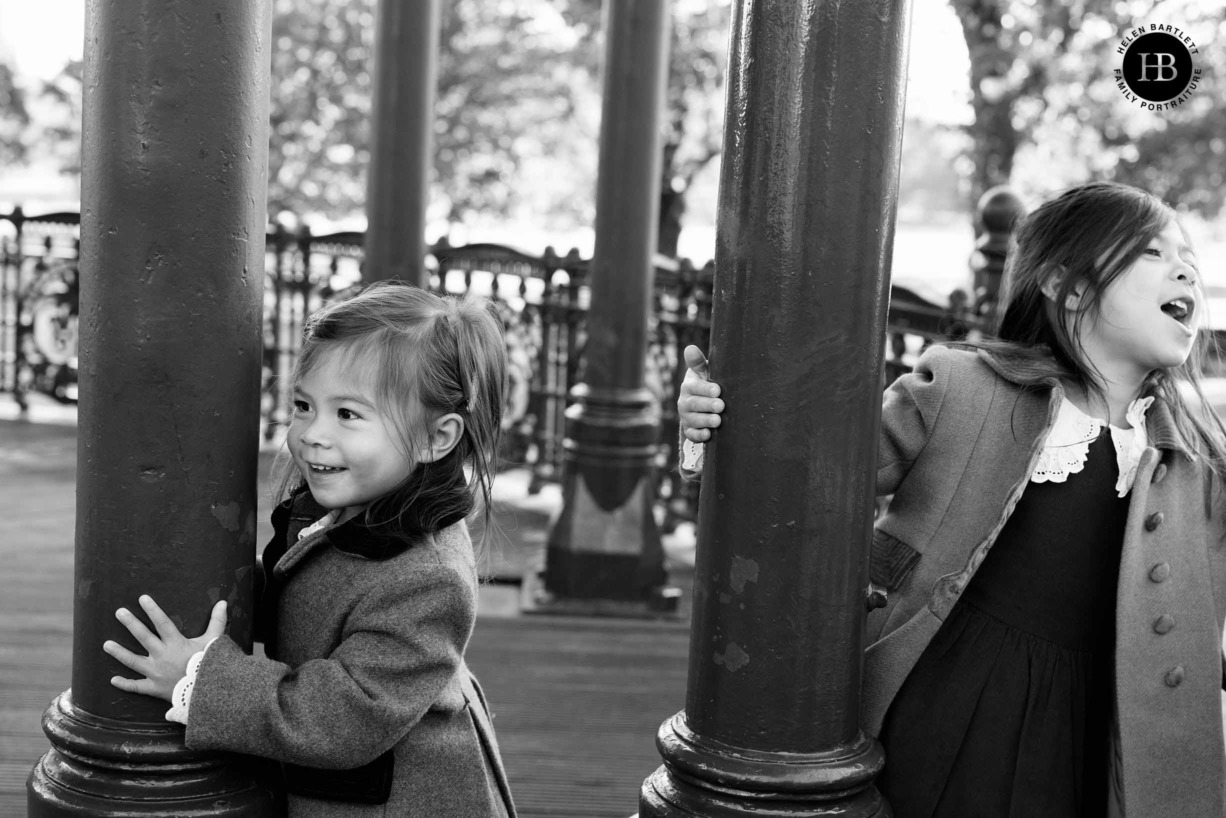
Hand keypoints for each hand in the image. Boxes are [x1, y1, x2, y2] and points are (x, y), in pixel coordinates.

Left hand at [103, 595, 227, 701]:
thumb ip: (217, 621)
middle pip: (143, 637)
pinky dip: (125, 684)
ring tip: (106, 644)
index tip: (142, 598)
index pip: (162, 622)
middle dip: (131, 623)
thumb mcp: (215, 641)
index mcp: (176, 643)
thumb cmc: (211, 665)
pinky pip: (136, 686)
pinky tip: (113, 679)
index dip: (152, 609)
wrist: (208, 692)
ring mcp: (156, 672)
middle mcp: (162, 656)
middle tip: (119, 612)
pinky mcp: (154, 687)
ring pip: (133, 661)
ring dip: (119, 652)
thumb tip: (223, 603)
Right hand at [679, 345, 723, 441]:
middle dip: (707, 406)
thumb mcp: (703, 372)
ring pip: (693, 420)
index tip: (717, 390)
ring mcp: (686, 417)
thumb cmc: (706, 383)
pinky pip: (692, 434)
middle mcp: (684, 402)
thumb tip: (690, 348)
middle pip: (693, 404)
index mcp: (688, 386)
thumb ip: (698, 362)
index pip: (694, 387)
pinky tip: (708, 434)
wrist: (703, 402)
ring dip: (706, 421)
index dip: (705, 389)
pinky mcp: (690, 429)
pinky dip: (699, 435)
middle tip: (721, 406)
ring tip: (718, 421)